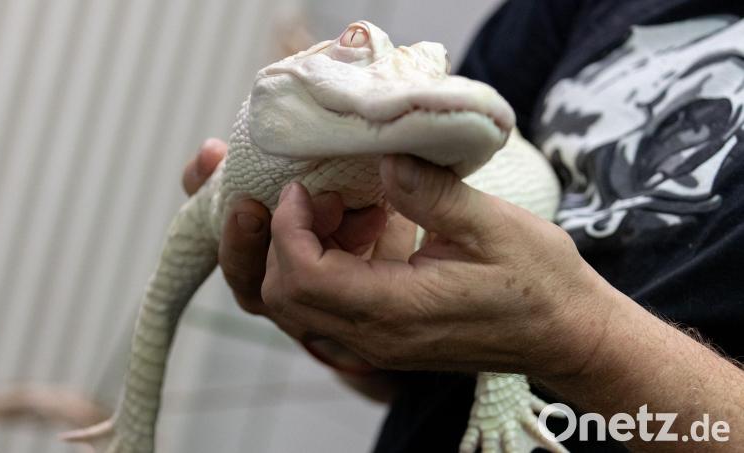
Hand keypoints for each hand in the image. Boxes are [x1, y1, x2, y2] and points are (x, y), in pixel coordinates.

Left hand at [261, 154, 613, 379]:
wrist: (565, 334)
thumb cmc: (539, 281)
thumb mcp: (493, 224)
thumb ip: (429, 192)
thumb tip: (380, 157)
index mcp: (397, 311)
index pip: (303, 277)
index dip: (288, 228)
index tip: (306, 187)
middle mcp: (375, 338)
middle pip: (284, 297)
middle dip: (286, 240)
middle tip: (325, 196)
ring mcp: (377, 343)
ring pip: (300, 306)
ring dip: (308, 251)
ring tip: (354, 210)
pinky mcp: (385, 337)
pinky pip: (329, 307)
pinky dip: (331, 264)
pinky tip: (375, 229)